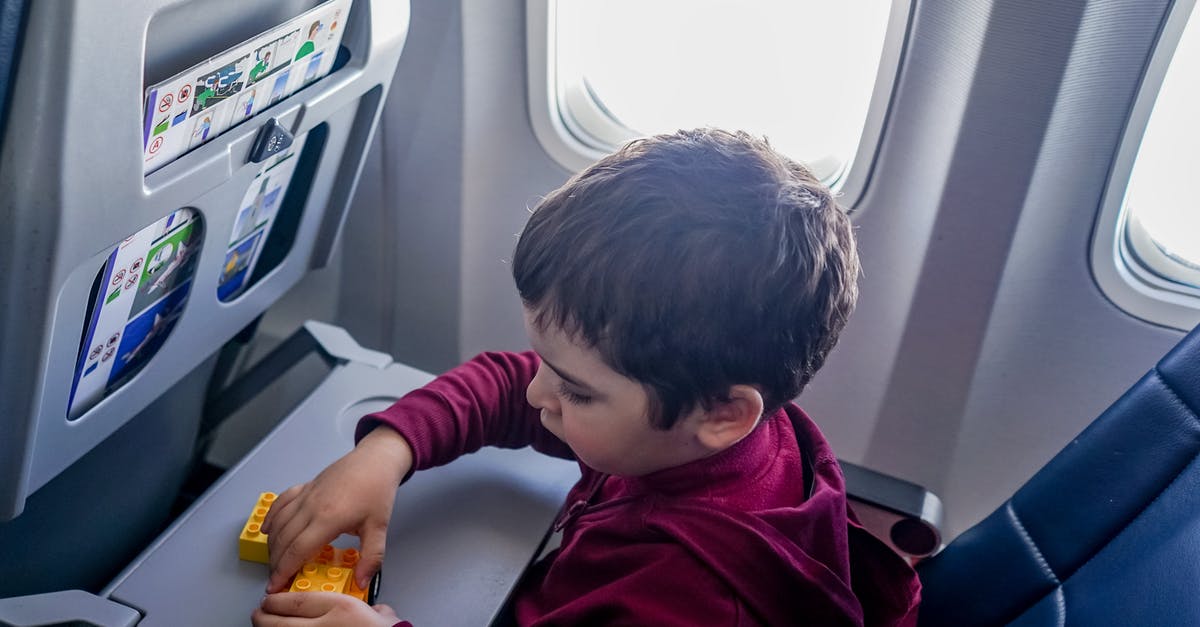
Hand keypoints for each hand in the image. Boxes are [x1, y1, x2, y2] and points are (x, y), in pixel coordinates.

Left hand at [252, 592, 400, 625]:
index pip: (297, 600)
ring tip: (263, 625)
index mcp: (342, 608)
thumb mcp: (382, 615)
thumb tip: (370, 609)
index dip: (277, 599)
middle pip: (280, 621)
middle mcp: (326, 626)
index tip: (271, 597)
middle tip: (259, 611)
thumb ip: (369, 607)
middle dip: (264, 616)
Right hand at [262, 427, 413, 592]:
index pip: (297, 551)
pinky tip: (267, 530)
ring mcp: (306, 495)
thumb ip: (372, 557)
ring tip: (273, 562)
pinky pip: (280, 503)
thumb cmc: (378, 491)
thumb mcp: (379, 528)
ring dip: (272, 544)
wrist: (376, 460)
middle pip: (283, 540)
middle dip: (275, 563)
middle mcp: (311, 506)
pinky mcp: (305, 486)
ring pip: (279, 523)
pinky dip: (271, 518)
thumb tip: (362, 583)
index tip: (274, 586)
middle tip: (275, 579)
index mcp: (328, 519)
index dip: (283, 571)